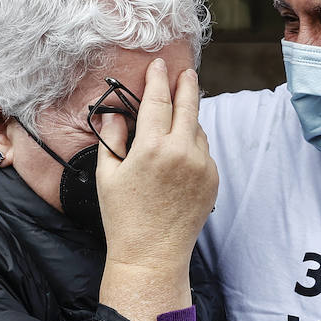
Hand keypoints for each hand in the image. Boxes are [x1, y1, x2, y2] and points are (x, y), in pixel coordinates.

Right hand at [96, 59, 216, 320]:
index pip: (157, 100)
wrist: (152, 255)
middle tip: (185, 71)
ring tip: (176, 116)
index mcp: (152, 148)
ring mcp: (202, 166)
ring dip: (188, 118)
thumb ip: (112, 138)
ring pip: (198, 128)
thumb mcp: (107, 175)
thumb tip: (114, 114)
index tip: (159, 65)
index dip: (158, 79)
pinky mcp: (212, 179)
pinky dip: (193, 144)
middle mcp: (182, 152)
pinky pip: (203, 151)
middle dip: (186, 85)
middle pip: (188, 105)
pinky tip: (179, 153)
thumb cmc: (123, 217)